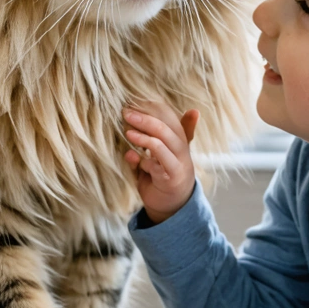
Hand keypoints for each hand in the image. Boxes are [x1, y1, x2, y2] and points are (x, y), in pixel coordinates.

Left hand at [123, 101, 198, 223]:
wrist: (172, 206)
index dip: (154, 108)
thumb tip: (158, 114)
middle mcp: (182, 150)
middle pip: (167, 128)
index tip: (135, 101)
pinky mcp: (170, 180)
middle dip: (146, 119)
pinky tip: (132, 157)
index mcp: (179, 139)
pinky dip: (143, 160)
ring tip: (128, 133)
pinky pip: (156, 166)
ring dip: (144, 138)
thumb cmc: (165, 173)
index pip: (170, 117)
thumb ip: (160, 132)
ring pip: (162, 145)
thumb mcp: (164, 151)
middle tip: (126, 113)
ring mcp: (178, 165)